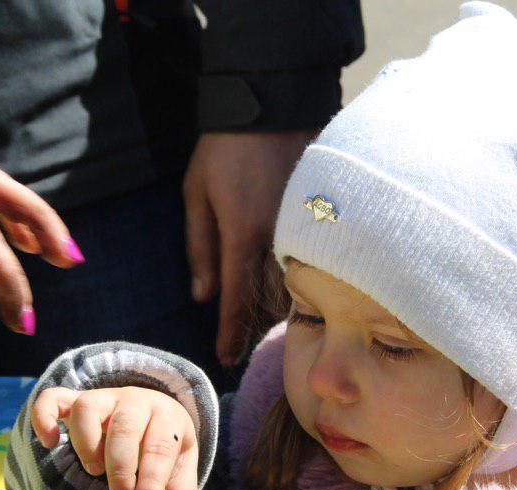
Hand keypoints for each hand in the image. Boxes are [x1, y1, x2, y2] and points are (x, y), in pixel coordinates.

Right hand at [31, 386, 213, 489]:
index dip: (152, 478)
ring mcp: (104, 398)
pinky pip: (53, 398)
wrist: (149, 415)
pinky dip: (45, 417)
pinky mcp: (75, 400)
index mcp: (167, 416)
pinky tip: (49, 442)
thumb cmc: (162, 450)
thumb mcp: (177, 473)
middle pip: (125, 428)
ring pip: (89, 408)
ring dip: (88, 443)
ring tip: (94, 471)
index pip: (160, 446)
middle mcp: (136, 401)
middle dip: (122, 469)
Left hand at [184, 131, 311, 364]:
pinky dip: (299, 281)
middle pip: (272, 302)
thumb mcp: (196, 193)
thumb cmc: (224, 149)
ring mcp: (304, 228)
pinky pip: (312, 263)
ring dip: (280, 307)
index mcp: (243, 234)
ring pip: (297, 287)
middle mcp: (278, 238)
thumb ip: (199, 247)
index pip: (237, 299)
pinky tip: (292, 288)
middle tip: (241, 344)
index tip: (224, 358)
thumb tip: (202, 295)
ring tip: (264, 321)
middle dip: (256, 325)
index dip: (230, 333)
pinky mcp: (321, 217)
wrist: (272, 104)